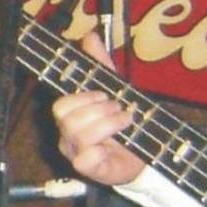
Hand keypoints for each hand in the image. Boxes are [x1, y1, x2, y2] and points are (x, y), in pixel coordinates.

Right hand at [52, 33, 147, 187]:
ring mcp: (77, 156)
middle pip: (67, 118)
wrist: (145, 155)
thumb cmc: (124, 124)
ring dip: (108, 123)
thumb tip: (89, 36)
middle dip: (100, 109)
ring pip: (79, 134)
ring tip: (125, 122)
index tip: (104, 95)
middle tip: (119, 110)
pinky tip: (114, 147)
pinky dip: (100, 152)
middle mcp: (68, 138)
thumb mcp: (115, 90)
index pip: (61, 105)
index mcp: (70, 118)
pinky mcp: (91, 171)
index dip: (84, 97)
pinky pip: (84, 161)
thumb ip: (100, 65)